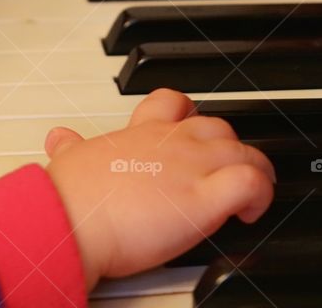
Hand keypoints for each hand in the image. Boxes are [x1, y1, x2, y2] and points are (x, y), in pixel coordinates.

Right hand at [44, 89, 275, 289]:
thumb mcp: (68, 158)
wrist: (70, 217)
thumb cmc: (68, 193)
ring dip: (254, 172)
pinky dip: (261, 195)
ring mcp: (190, 167)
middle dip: (227, 149)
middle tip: (221, 174)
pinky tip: (248, 213)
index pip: (173, 104)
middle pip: (218, 128)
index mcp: (139, 133)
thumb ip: (71, 146)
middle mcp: (169, 143)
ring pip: (245, 151)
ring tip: (248, 198)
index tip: (190, 140)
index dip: (190, 117)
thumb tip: (60, 138)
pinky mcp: (203, 199)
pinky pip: (251, 182)